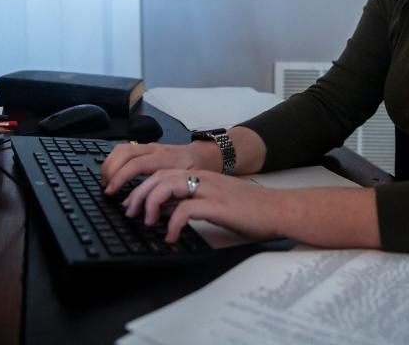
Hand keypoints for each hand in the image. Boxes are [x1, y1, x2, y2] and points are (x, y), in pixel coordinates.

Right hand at [101, 142, 216, 194]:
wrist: (202, 155)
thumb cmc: (196, 172)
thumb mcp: (187, 185)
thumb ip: (170, 196)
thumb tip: (150, 213)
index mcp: (165, 160)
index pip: (136, 164)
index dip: (121, 178)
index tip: (111, 192)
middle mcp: (155, 150)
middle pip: (125, 153)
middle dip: (111, 171)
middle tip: (106, 189)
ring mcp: (149, 146)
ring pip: (122, 149)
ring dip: (110, 164)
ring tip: (106, 182)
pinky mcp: (145, 147)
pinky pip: (124, 149)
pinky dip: (114, 160)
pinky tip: (112, 174)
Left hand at [122, 169, 284, 242]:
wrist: (278, 209)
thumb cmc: (251, 209)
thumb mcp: (216, 200)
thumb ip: (194, 201)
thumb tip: (169, 214)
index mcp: (202, 176)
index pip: (163, 173)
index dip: (143, 187)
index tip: (132, 203)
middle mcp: (203, 178)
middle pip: (160, 177)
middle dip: (139, 194)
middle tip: (131, 212)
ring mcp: (209, 190)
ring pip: (168, 186)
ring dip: (151, 204)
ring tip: (148, 222)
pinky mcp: (217, 205)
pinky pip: (185, 210)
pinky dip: (172, 224)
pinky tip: (171, 236)